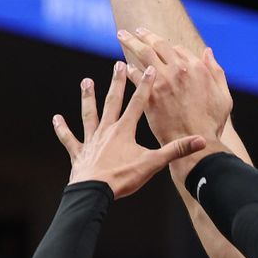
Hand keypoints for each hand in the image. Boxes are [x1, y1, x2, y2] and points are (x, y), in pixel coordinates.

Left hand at [52, 61, 206, 197]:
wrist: (94, 193)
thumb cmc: (123, 178)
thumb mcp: (153, 163)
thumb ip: (176, 150)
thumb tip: (200, 141)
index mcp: (125, 131)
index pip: (138, 103)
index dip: (145, 85)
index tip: (149, 68)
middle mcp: (107, 130)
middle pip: (112, 102)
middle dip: (116, 83)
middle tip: (117, 64)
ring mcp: (91, 141)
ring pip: (89, 114)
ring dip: (88, 98)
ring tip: (86, 81)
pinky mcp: (79, 154)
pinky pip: (69, 139)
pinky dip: (62, 129)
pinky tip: (56, 119)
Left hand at [117, 28, 232, 145]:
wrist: (198, 145)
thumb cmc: (212, 124)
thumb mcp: (224, 96)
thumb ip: (216, 72)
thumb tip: (208, 52)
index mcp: (197, 68)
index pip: (178, 49)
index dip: (168, 46)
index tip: (159, 44)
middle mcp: (179, 70)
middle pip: (158, 45)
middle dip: (144, 35)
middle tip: (135, 30)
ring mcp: (163, 82)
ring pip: (143, 54)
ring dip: (131, 43)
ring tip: (122, 36)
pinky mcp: (150, 96)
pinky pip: (136, 76)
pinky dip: (130, 70)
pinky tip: (124, 67)